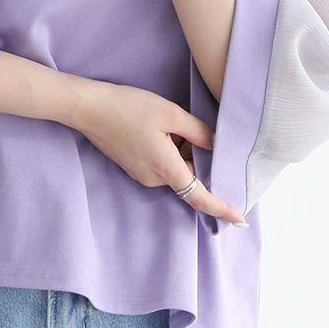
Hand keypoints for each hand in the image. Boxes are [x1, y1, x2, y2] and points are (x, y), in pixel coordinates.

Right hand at [66, 79, 247, 225]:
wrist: (88, 108)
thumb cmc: (128, 107)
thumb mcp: (170, 113)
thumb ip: (198, 131)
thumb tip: (215, 146)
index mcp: (165, 167)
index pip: (199, 196)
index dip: (221, 208)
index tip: (240, 220)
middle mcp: (153, 178)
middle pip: (189, 176)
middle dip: (196, 155)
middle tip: (188, 126)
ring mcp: (141, 174)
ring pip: (175, 168)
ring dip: (181, 150)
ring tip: (167, 121)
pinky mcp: (133, 167)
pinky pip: (161, 165)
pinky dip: (169, 150)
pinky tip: (157, 127)